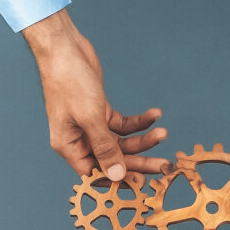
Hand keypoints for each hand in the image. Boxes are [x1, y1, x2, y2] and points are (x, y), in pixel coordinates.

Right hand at [22, 9, 169, 179]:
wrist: (65, 47)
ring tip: (163, 133)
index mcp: (69, 146)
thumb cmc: (69, 80)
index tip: (143, 182)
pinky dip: (139, 121)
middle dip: (139, 160)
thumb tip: (117, 176)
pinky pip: (123, 124)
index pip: (95, 173)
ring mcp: (90, 126)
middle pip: (113, 159)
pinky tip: (154, 115)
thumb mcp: (90, 117)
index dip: (118, 179)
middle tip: (164, 165)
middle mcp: (79, 139)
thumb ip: (105, 148)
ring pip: (121, 142)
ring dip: (143, 139)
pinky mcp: (100, 111)